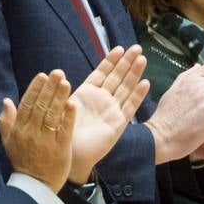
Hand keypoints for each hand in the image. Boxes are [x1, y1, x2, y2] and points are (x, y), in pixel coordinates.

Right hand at [0, 70, 74, 191]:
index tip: (42, 75)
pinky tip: (73, 104)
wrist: (35, 186)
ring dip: (59, 97)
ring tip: (65, 82)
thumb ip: (7, 121)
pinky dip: (68, 116)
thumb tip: (6, 100)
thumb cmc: (23, 161)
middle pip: (41, 106)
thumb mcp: (9, 141)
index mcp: (19, 129)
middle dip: (49, 88)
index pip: (27, 104)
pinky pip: (64, 130)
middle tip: (57, 72)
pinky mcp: (60, 149)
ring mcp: (46, 141)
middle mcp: (31, 133)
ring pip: (52, 115)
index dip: (34, 89)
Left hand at [68, 45, 149, 182]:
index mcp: (88, 94)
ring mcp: (112, 110)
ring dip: (134, 73)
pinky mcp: (118, 124)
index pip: (102, 73)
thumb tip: (59, 74)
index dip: (110, 60)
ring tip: (142, 59)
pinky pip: (130, 107)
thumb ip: (64, 92)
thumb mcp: (62, 107)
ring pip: (126, 88)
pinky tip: (145, 83)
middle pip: (117, 77)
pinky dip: (138, 95)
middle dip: (126, 62)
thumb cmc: (64, 132)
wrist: (70, 155)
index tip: (119, 48)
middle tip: (137, 48)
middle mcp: (102, 100)